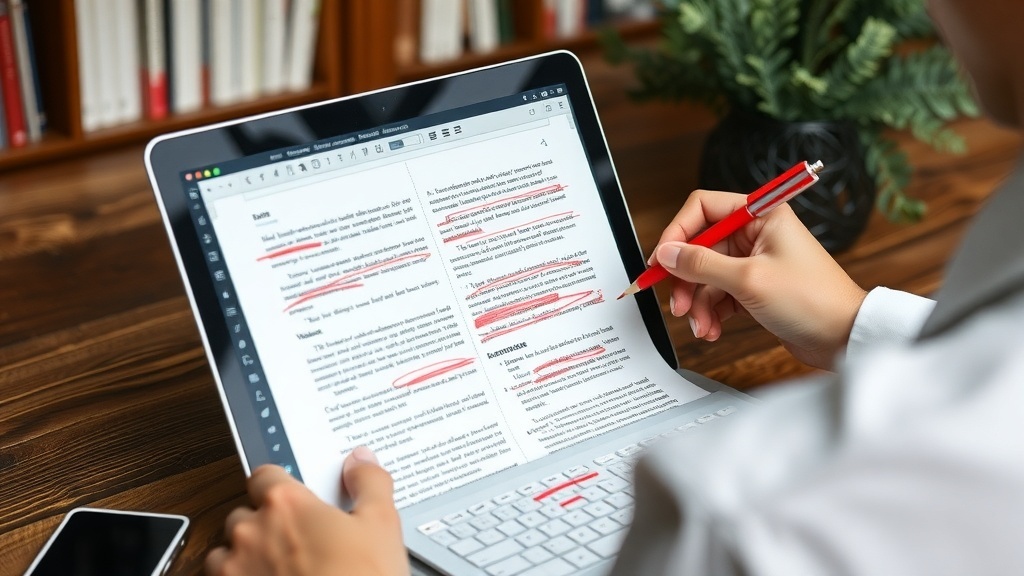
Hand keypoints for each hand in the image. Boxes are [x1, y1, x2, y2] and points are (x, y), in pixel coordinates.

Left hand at [205, 447, 407, 575]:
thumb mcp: (382, 525)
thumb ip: (368, 483)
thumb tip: (361, 461)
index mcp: (286, 503)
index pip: (264, 475)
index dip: (279, 485)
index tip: (294, 498)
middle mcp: (252, 532)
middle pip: (245, 513)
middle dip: (265, 524)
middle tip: (297, 542)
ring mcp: (234, 570)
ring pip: (226, 552)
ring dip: (245, 556)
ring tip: (281, 570)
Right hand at [653, 189, 866, 369]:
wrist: (844, 337)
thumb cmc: (813, 301)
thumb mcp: (748, 280)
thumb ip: (702, 264)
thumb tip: (667, 253)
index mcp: (761, 215)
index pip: (703, 207)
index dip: (678, 232)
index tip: (662, 259)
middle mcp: (757, 233)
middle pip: (700, 246)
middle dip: (686, 278)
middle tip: (677, 303)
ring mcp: (755, 261)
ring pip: (706, 275)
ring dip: (698, 302)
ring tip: (700, 325)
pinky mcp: (755, 287)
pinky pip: (718, 294)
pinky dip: (711, 313)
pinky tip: (712, 330)